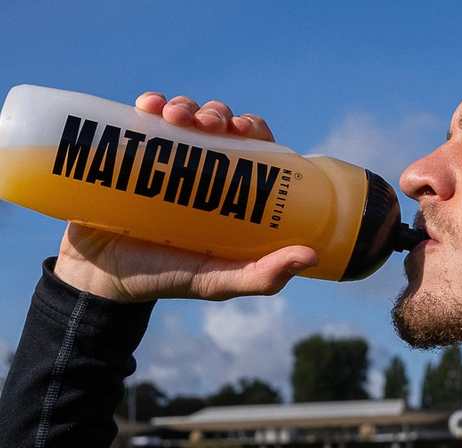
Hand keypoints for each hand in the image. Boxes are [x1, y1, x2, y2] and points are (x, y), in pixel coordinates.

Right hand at [53, 94, 318, 301]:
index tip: (243, 128)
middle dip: (217, 113)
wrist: (100, 275)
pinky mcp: (130, 152)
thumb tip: (311, 256)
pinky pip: (143, 117)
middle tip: (207, 123)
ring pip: (184, 115)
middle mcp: (202, 170)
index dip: (254, 129)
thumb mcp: (217, 281)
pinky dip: (150, 103)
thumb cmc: (166, 278)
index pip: (254, 148)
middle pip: (219, 126)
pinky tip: (149, 105)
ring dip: (185, 105)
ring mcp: (166, 158)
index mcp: (230, 193)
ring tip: (173, 116)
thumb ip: (261, 276)